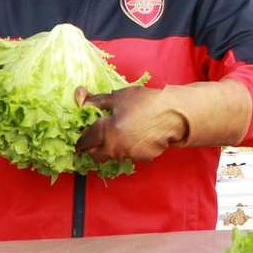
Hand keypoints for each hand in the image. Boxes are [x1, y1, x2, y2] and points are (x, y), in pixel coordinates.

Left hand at [75, 80, 252, 164]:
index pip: (86, 141)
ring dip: (111, 149)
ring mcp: (130, 154)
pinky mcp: (143, 158)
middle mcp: (116, 147)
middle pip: (96, 156)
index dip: (81, 141)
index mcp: (107, 131)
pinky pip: (131, 155)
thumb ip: (97, 101)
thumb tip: (78, 95)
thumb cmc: (146, 102)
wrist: (174, 114)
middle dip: (93, 150)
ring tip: (119, 135)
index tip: (79, 142)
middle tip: (95, 141)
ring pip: (113, 156)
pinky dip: (130, 149)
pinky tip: (137, 137)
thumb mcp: (119, 97)